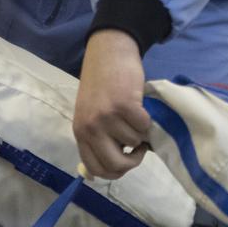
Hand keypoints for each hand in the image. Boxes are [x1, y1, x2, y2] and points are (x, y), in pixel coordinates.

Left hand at [72, 29, 151, 178]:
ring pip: (134, 143)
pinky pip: (144, 126)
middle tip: (139, 148)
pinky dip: (147, 120)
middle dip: (133, 161)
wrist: (108, 53)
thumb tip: (113, 168)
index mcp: (80, 133)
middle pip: (115, 165)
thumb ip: (98, 138)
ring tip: (135, 117)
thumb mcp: (91, 115)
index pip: (95, 169)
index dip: (115, 172)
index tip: (126, 160)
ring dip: (140, 132)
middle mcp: (90, 128)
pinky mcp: (123, 105)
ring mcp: (106, 117)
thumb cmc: (102, 86)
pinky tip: (139, 107)